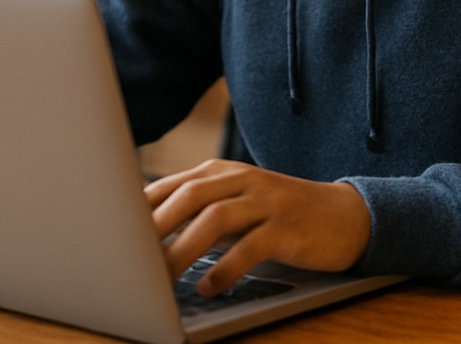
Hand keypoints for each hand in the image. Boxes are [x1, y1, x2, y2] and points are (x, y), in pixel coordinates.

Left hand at [145, 159, 370, 296]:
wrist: (346, 216)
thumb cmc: (281, 214)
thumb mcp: (239, 204)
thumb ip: (201, 212)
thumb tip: (148, 235)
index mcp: (224, 172)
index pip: (173, 184)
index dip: (142, 208)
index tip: (114, 233)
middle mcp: (243, 181)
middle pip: (190, 195)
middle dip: (156, 226)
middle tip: (130, 256)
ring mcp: (267, 202)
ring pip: (216, 219)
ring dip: (184, 250)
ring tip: (163, 279)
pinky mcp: (287, 228)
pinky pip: (250, 247)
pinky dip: (226, 268)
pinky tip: (209, 287)